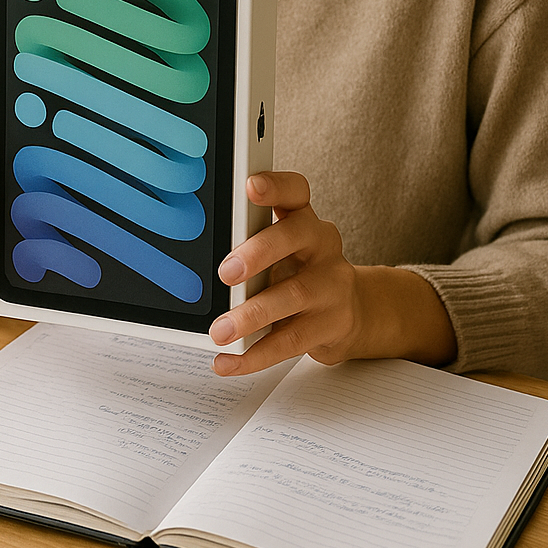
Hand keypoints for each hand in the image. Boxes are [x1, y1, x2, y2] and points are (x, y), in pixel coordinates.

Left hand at [208, 173, 456, 375]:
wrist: (350, 313)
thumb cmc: (301, 274)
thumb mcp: (280, 252)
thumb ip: (249, 246)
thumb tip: (197, 261)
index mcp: (303, 220)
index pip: (295, 192)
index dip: (276, 186)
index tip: (250, 185)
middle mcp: (322, 246)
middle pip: (296, 237)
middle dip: (259, 253)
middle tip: (226, 272)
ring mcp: (332, 285)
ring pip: (294, 295)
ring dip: (252, 315)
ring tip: (220, 331)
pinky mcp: (333, 324)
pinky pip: (291, 341)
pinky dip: (256, 355)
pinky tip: (229, 362)